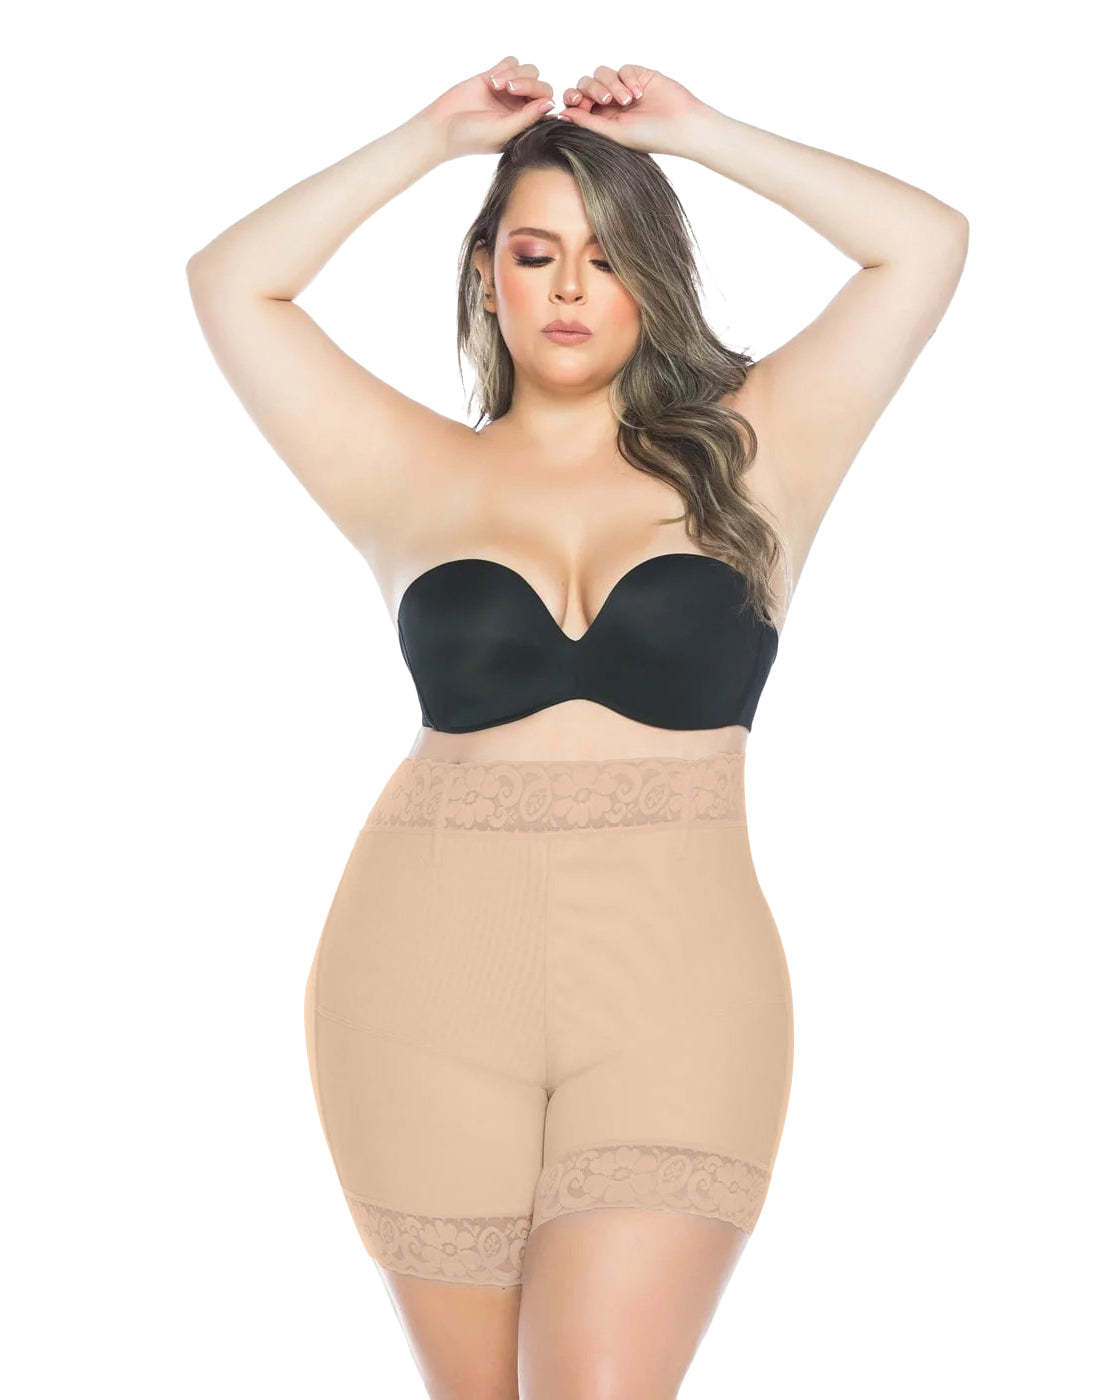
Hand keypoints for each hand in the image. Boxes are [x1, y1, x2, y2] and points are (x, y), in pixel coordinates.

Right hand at [416, 56, 554, 159]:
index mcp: (527, 124)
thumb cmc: (472, 137)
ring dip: (512, 73)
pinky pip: (512, 61)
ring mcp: (509, 92)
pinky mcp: (494, 77)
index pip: (546, 102)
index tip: (520, 98)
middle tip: (506, 88)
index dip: (538, 94)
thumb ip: (528, 118)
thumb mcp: (502, 130)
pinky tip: (491, 79)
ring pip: (527, 70)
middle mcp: (521, 108)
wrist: (442, 127)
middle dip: (525, 82)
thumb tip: (551, 104)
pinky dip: (505, 66)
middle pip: (539, 84)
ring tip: (494, 84)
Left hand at [556, 65, 706, 154]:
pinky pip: (622, 68)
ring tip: (628, 101)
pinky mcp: (638, 75)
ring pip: (602, 73)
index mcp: (601, 119)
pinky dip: (627, 78)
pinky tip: (639, 93)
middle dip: (592, 89)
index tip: (578, 102)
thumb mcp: (614, 132)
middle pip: (586, 84)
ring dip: (612, 85)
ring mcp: (624, 88)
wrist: (681, 125)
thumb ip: (587, 122)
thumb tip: (561, 113)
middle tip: (606, 101)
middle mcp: (610, 103)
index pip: (577, 101)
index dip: (574, 98)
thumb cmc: (649, 137)